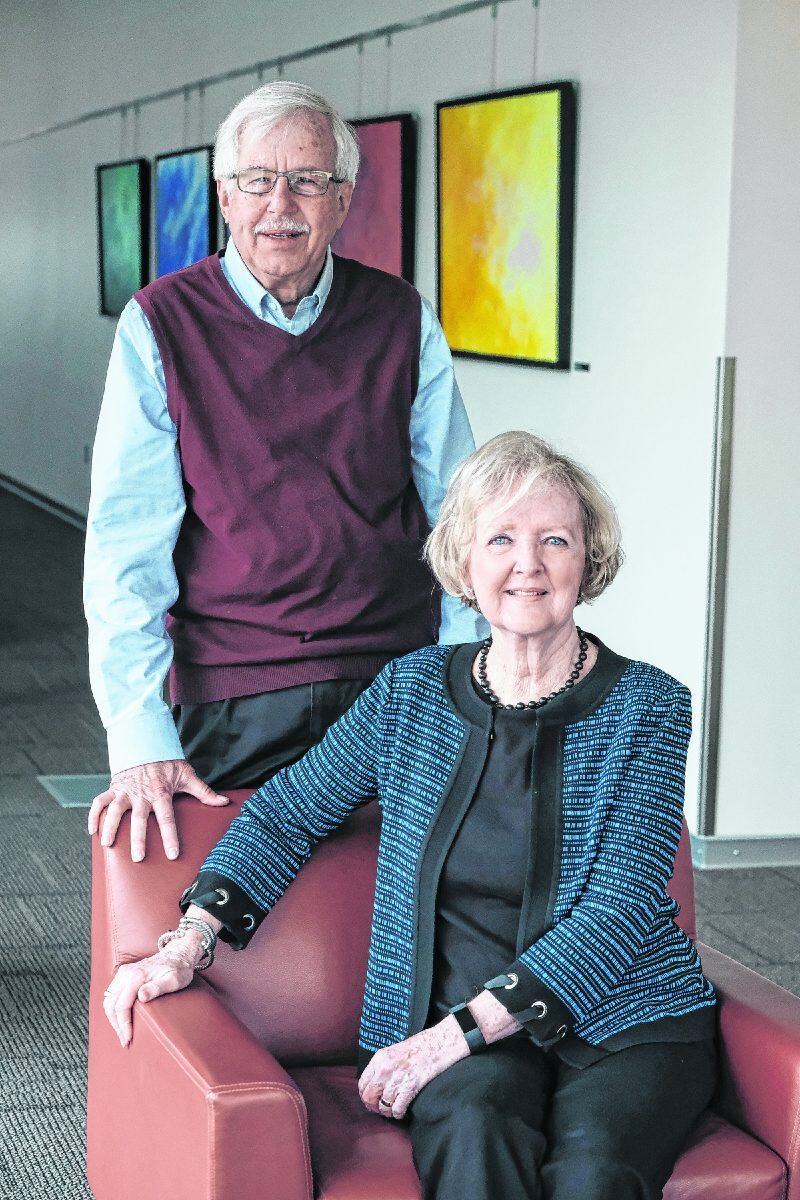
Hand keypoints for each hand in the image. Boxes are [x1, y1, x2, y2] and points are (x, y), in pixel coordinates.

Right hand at [88, 759, 228, 861]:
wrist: (146, 744)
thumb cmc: (168, 764)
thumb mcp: (188, 775)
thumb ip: (205, 792)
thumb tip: (224, 802)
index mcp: (161, 793)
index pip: (167, 818)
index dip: (170, 836)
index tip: (172, 854)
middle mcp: (142, 794)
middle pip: (140, 819)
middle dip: (139, 839)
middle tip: (138, 858)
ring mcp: (126, 792)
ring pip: (116, 810)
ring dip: (111, 827)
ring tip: (108, 845)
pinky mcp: (114, 788)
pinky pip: (99, 802)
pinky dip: (94, 815)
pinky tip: (92, 831)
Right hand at [103, 934, 203, 1047]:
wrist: (177, 954)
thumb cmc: (178, 969)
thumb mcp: (174, 980)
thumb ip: (157, 987)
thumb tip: (141, 996)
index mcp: (135, 976)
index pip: (121, 1006)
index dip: (123, 1025)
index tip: (128, 1039)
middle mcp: (125, 973)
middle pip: (111, 1004)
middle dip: (116, 1025)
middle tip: (125, 1040)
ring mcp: (123, 973)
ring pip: (108, 1000)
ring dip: (113, 1018)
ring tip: (123, 1032)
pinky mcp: (124, 974)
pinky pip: (112, 994)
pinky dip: (113, 1009)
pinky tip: (122, 1018)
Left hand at [358, 1018, 467, 1119]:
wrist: (438, 1044)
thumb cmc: (418, 1047)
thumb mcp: (393, 1052)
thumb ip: (381, 1067)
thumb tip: (374, 1084)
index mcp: (379, 1058)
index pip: (362, 1084)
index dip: (365, 1095)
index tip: (372, 1099)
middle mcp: (385, 1069)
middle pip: (369, 1097)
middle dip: (374, 1106)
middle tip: (381, 1108)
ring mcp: (397, 1079)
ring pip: (383, 1106)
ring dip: (387, 1111)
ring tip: (393, 1109)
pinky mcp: (410, 1087)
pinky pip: (397, 1109)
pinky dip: (399, 1113)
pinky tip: (402, 1110)